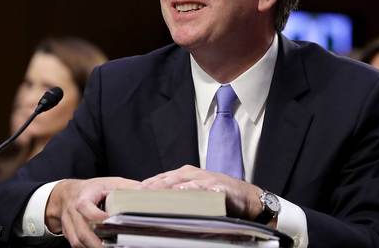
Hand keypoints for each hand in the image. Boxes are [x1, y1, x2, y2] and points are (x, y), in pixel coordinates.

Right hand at [45, 177, 141, 247]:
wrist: (66, 194)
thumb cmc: (91, 189)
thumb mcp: (110, 183)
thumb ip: (127, 188)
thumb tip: (145, 191)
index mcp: (84, 197)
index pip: (85, 207)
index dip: (98, 216)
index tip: (111, 222)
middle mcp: (74, 212)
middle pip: (82, 232)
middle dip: (97, 243)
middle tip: (112, 247)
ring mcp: (69, 224)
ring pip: (78, 241)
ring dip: (92, 247)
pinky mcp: (69, 233)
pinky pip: (76, 245)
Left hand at [141, 165, 262, 219]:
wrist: (248, 197)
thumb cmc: (221, 194)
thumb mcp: (196, 192)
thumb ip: (177, 195)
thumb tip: (156, 205)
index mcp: (185, 174)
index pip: (160, 178)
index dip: (145, 186)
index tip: (130, 194)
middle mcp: (193, 174)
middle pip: (167, 180)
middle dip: (151, 188)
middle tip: (136, 196)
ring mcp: (205, 179)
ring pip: (181, 183)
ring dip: (166, 188)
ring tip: (153, 195)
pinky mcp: (218, 187)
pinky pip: (203, 190)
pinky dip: (192, 191)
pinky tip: (182, 194)